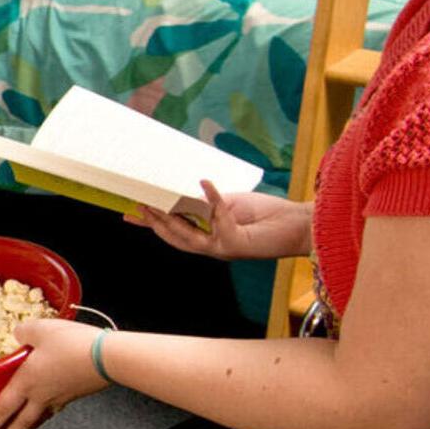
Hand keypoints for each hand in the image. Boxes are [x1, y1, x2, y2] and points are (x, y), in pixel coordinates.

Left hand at [0, 317, 107, 428]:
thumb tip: (17, 333)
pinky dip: (48, 412)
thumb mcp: (41, 329)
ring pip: (39, 418)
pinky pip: (56, 408)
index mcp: (27, 381)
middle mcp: (41, 395)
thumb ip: (24, 331)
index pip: (2, 409)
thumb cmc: (72, 345)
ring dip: (28, 427)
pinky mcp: (75, 394)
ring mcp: (59, 397)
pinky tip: (51, 408)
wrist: (107, 358)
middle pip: (20, 422)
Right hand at [133, 182, 307, 260]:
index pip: (175, 231)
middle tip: (137, 207)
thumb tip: (187, 192)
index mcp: (210, 237)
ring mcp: (223, 247)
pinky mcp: (236, 243)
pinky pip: (219, 216)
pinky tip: (205, 181)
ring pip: (188, 236)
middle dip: (154, 223)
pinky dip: (212, 196)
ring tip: (155, 204)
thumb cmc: (268, 215)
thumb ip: (209, 203)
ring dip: (170, 219)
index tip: (130, 213)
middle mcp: (213, 246)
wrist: (299, 226)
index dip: (152, 224)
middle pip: (176, 237)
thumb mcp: (231, 203)